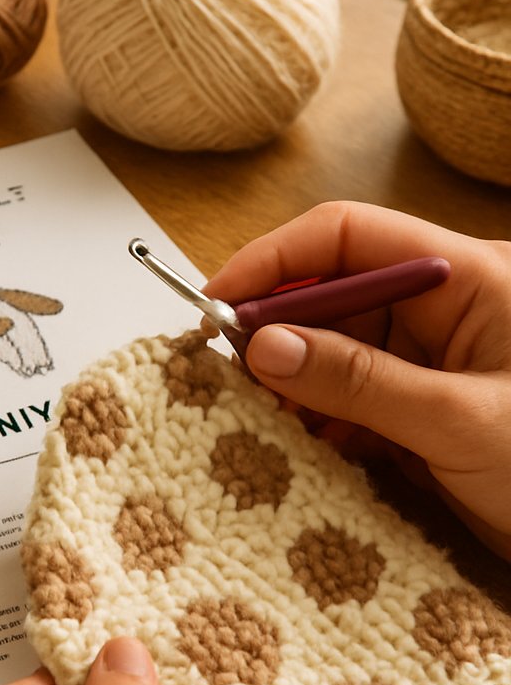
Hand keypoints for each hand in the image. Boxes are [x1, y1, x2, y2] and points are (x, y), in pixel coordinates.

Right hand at [204, 200, 510, 559]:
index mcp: (467, 279)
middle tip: (227, 377)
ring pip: (331, 348)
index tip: (218, 303)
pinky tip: (298, 448)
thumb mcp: (456, 422)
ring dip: (290, 383)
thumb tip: (266, 345)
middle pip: (330, 290)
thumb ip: (358, 381)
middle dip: (276, 330)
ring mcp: (430, 361)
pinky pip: (348, 398)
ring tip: (261, 422)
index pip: (347, 236)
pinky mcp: (419, 410)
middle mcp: (444, 309)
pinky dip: (315, 421)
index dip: (275, 260)